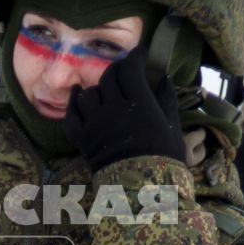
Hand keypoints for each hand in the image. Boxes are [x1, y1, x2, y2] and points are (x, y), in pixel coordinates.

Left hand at [62, 51, 186, 167]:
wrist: (142, 190)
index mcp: (139, 104)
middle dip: (118, 69)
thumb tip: (164, 77)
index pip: (130, 70)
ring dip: (99, 87)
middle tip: (126, 71)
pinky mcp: (81, 137)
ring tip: (108, 89)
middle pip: (109, 77)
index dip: (134, 57)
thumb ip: (167, 100)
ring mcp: (94, 123)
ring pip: (90, 93)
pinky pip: (71, 114)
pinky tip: (77, 93)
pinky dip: (73, 102)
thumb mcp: (172, 128)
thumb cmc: (164, 159)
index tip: (140, 54)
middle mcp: (114, 109)